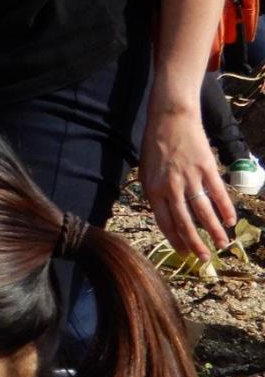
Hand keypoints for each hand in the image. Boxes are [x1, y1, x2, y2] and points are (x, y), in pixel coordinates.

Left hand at [141, 100, 234, 259]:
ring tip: (221, 244)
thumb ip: (156, 194)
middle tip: (204, 258)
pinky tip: (231, 221)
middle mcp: (171, 187)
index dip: (175, 240)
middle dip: (195, 243)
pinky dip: (225, 209)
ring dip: (213, 230)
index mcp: (153, 190)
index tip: (184, 253)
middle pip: (184, 222)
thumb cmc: (155, 146)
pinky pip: (218, 193)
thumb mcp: (146, 172)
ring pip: (203, 211)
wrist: (170, 118)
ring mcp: (190, 178)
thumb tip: (167, 214)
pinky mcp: (206, 168)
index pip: (165, 222)